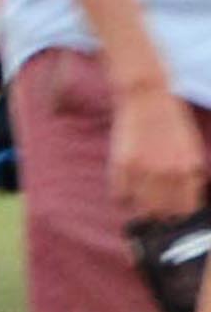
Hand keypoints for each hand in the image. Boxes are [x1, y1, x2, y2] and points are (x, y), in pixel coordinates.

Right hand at [109, 73, 207, 227]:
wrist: (147, 97)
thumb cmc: (171, 122)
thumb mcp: (192, 148)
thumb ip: (193, 176)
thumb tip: (187, 205)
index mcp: (187, 169)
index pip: (184, 210)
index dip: (177, 213)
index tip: (171, 211)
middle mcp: (167, 173)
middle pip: (161, 214)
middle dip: (157, 213)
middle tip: (152, 203)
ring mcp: (143, 171)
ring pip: (139, 210)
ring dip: (138, 207)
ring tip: (138, 193)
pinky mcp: (122, 166)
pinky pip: (119, 197)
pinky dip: (121, 194)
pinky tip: (125, 181)